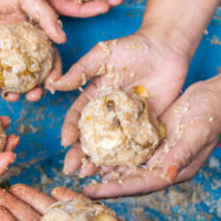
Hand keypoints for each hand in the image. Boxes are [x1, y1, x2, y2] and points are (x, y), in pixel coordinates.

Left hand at [0, 0, 64, 101]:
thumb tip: (62, 39)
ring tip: (12, 97)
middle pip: (27, 73)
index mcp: (30, 32)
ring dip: (10, 90)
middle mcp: (14, 45)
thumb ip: (44, 14)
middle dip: (33, 88)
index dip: (52, 71)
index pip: (46, 56)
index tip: (54, 84)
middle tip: (33, 97)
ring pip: (5, 76)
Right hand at [49, 30, 190, 177]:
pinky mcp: (147, 126)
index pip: (78, 117)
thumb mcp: (101, 56)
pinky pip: (136, 145)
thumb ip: (79, 71)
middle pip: (91, 137)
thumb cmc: (132, 47)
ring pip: (112, 146)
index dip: (70, 130)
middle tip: (72, 168)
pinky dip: (127, 158)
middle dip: (80, 153)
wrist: (166, 48)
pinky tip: (118, 169)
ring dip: (100, 160)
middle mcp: (109, 113)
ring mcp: (128, 122)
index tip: (66, 141)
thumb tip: (54, 83)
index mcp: (95, 98)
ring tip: (90, 174)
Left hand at [82, 75, 220, 197]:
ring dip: (102, 166)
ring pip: (123, 164)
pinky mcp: (150, 138)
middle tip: (75, 183)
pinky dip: (110, 148)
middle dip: (101, 182)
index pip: (137, 185)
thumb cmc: (211, 116)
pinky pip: (126, 147)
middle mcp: (160, 166)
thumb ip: (182, 154)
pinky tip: (92, 146)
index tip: (90, 192)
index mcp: (172, 171)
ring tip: (78, 167)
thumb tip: (167, 174)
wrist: (216, 98)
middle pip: (126, 179)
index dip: (113, 189)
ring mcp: (155, 153)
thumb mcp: (198, 133)